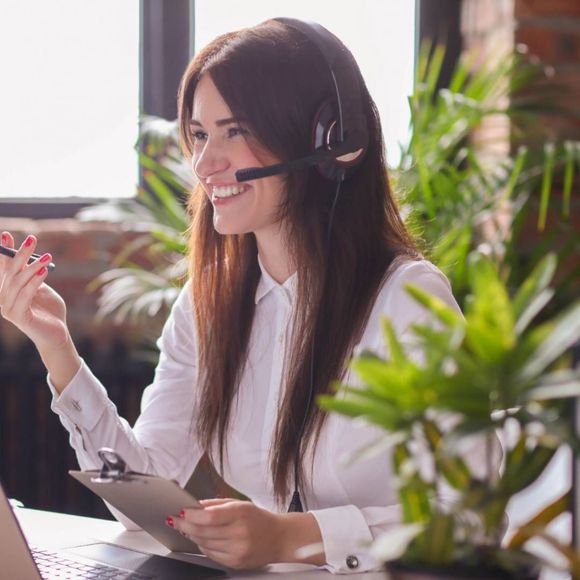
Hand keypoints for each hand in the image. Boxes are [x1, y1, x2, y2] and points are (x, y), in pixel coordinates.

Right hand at [0, 232, 67, 351]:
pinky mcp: (19, 317)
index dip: (4, 251)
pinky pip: (25, 295)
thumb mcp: (42, 288)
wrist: (58, 333)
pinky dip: (34, 282)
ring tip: (47, 256)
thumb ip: (34, 275)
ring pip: (18, 282)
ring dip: (32, 267)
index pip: (4, 267)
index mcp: (9, 290)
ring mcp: (9, 308)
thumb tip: (31, 257)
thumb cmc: (50, 310)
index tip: (6, 234)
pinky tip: (44, 271)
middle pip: (10, 272)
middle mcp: (4, 298)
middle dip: (20, 254)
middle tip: (32, 239)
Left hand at [170, 498, 324, 569]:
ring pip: (205, 544)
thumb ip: (217, 504)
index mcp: (241, 514)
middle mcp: (239, 533)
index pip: (209, 516)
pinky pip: (211, 555)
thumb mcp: (241, 504)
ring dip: (192, 536)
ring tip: (187, 529)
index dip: (191, 515)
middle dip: (186, 526)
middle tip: (176, 520)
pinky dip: (203, 547)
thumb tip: (195, 506)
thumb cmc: (259, 519)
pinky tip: (201, 540)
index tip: (180, 512)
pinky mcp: (236, 563)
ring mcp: (237, 550)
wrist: (280, 538)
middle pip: (204, 531)